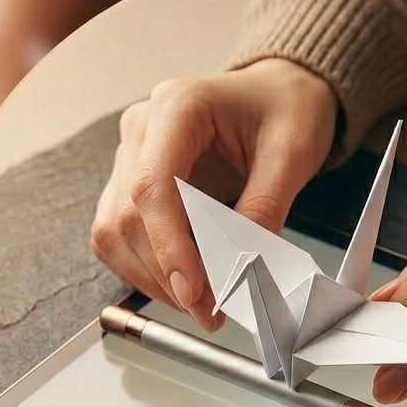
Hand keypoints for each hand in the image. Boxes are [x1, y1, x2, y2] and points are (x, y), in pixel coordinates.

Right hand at [92, 59, 338, 327]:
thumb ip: (263, 210)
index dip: (168, 247)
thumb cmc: (286, 110)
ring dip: (152, 278)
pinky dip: (147, 268)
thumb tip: (239, 271)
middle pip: (128, 217)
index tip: (194, 291)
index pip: (153, 186)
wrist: (279, 95)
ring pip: (114, 232)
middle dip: (166, 274)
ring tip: (201, 304)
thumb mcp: (291, 155)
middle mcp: (142, 129)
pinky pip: (121, 236)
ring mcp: (131, 156)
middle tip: (210, 311)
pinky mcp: (132, 183)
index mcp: (178, 106)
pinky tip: (185, 282)